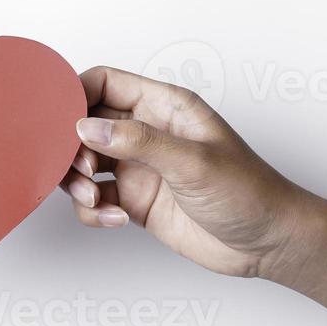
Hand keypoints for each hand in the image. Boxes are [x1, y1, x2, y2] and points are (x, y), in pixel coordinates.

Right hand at [58, 67, 307, 277]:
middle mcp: (146, 132)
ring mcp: (139, 167)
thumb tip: (87, 128)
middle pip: (84, 124)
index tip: (57, 120)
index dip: (75, 94)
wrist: (268, 243)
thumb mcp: (193, 162)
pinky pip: (95, 198)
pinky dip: (94, 210)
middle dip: (72, 147)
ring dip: (78, 182)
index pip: (104, 82)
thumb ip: (138, 142)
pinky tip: (117, 219)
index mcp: (163, 106)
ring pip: (84, 163)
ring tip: (96, 198)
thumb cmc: (249, 192)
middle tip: (81, 169)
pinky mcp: (136, 200)